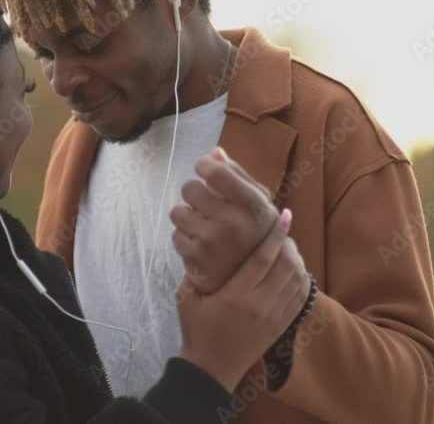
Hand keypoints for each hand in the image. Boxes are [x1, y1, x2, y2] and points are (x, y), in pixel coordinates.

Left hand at [169, 147, 283, 293]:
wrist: (250, 281)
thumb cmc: (253, 234)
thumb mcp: (258, 204)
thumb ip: (237, 176)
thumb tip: (213, 152)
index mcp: (254, 206)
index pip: (217, 172)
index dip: (204, 166)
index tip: (204, 169)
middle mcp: (234, 223)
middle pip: (190, 189)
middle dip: (194, 194)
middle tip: (205, 205)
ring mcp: (212, 241)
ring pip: (177, 212)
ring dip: (186, 216)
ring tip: (203, 226)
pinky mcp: (195, 257)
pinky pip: (175, 234)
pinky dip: (185, 238)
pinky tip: (200, 244)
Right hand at [174, 220, 309, 391]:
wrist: (211, 369)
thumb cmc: (197, 330)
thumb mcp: (186, 297)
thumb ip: (196, 270)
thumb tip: (204, 242)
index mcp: (236, 296)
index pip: (263, 259)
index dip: (275, 235)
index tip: (283, 215)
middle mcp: (260, 304)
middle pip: (286, 266)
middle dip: (288, 244)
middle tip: (282, 231)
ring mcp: (275, 317)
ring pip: (297, 280)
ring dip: (297, 260)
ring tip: (289, 247)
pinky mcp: (282, 327)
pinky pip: (300, 298)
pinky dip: (303, 280)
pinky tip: (296, 269)